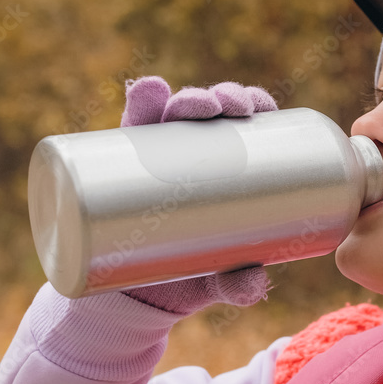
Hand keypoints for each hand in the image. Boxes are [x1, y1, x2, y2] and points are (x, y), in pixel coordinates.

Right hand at [119, 77, 275, 313]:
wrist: (133, 295)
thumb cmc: (189, 272)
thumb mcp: (218, 280)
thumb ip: (237, 285)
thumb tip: (254, 287)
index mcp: (226, 167)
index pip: (244, 122)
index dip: (254, 103)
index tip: (260, 107)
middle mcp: (192, 154)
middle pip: (212, 111)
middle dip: (223, 97)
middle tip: (227, 109)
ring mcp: (156, 159)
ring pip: (172, 112)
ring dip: (185, 96)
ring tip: (196, 105)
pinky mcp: (122, 168)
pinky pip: (128, 130)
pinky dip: (138, 103)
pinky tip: (147, 88)